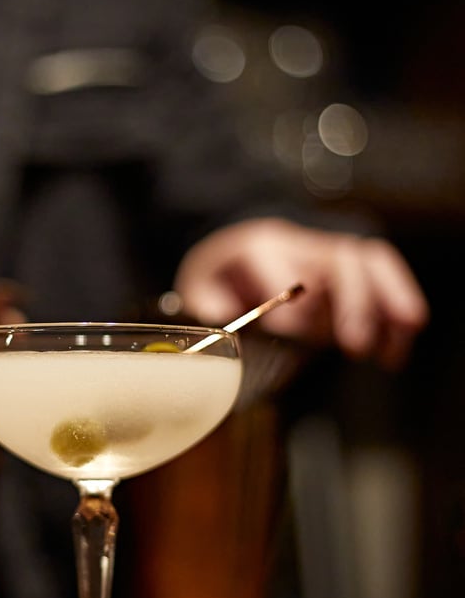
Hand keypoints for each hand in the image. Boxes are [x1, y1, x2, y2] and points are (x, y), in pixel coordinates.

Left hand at [173, 217, 428, 369]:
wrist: (240, 246)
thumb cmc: (222, 275)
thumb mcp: (199, 289)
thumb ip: (207, 307)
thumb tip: (219, 326)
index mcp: (258, 246)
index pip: (280, 265)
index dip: (290, 299)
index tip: (296, 333)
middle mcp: (300, 245)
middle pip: (338, 261)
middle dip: (352, 302)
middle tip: (355, 344)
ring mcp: (330, 254)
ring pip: (369, 263)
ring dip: (389, 300)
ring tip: (399, 338)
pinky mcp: (351, 270)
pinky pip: (382, 278)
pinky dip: (397, 311)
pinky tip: (394, 352)